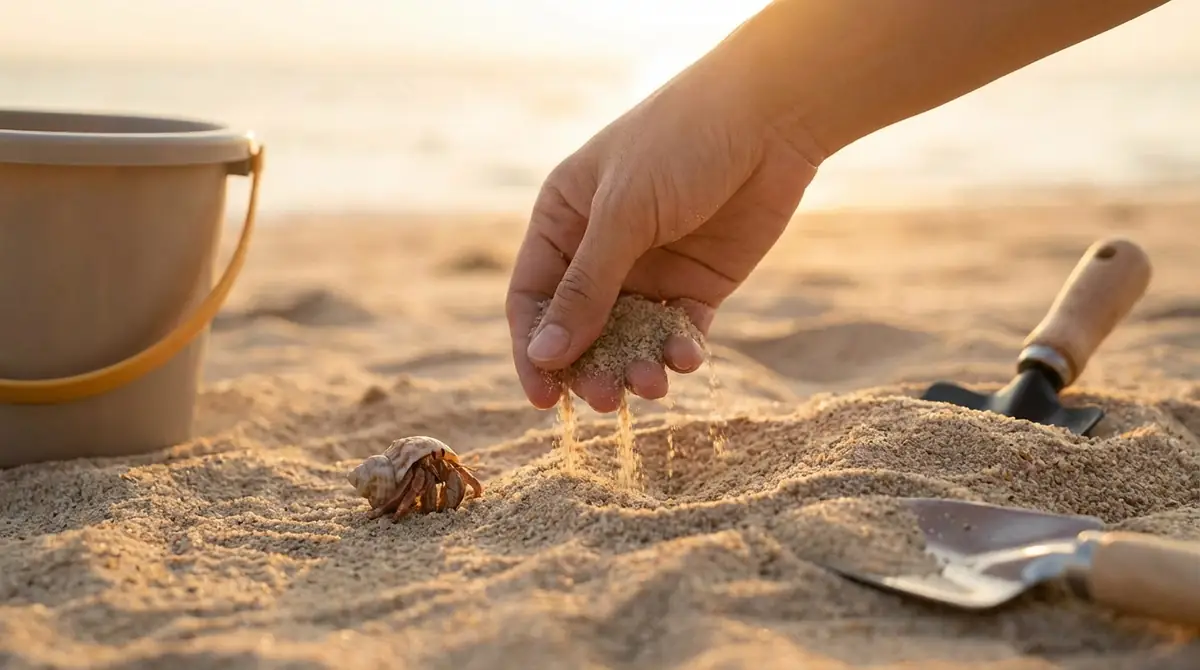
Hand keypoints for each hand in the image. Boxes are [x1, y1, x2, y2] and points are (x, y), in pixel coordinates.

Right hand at [505, 43, 821, 412]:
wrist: (771, 116)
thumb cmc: (679, 144)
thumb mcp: (623, 214)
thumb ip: (587, 288)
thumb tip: (544, 356)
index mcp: (563, 220)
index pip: (533, 298)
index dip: (533, 351)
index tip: (546, 399)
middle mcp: (601, 249)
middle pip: (581, 329)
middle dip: (591, 367)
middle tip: (607, 400)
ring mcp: (651, 268)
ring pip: (631, 337)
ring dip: (636, 367)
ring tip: (653, 385)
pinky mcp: (699, 282)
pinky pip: (679, 330)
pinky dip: (680, 350)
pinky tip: (689, 357)